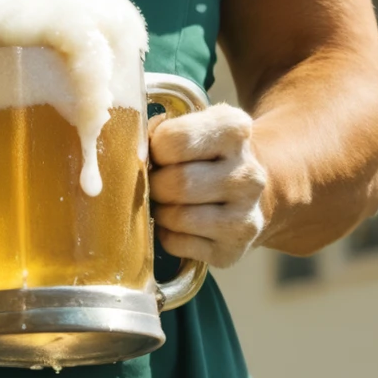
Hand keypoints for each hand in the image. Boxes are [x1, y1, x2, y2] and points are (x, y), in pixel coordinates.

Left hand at [148, 102, 266, 268]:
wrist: (247, 194)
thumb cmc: (205, 156)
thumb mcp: (192, 128)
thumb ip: (159, 132)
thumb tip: (130, 155)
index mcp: (234, 130)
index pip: (174, 140)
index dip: (155, 149)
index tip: (160, 154)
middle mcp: (248, 174)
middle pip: (177, 182)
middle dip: (155, 184)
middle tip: (157, 183)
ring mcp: (246, 216)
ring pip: (176, 217)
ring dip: (160, 211)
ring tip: (167, 203)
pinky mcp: (233, 250)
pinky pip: (176, 244)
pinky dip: (167, 235)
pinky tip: (180, 226)